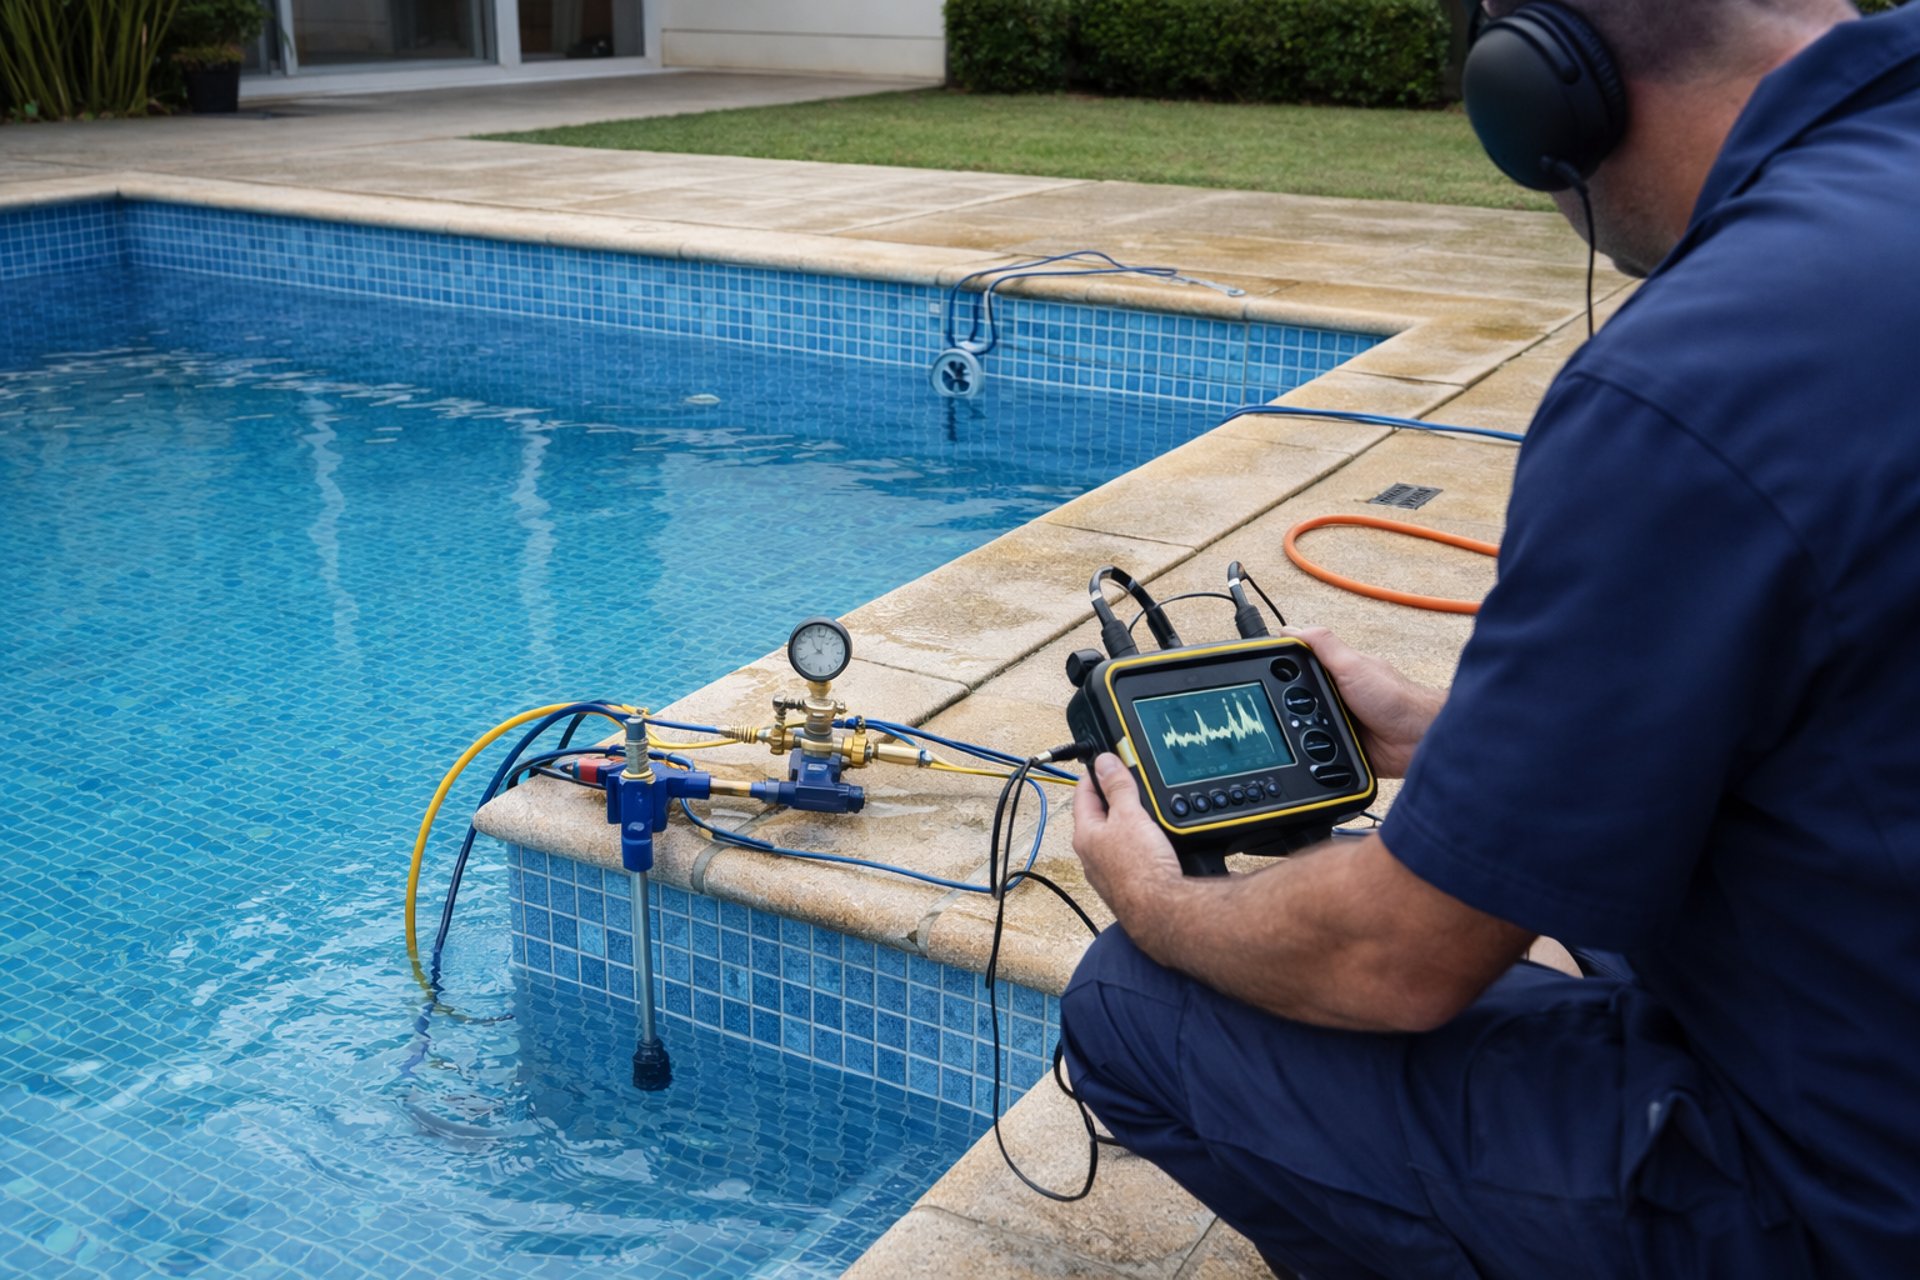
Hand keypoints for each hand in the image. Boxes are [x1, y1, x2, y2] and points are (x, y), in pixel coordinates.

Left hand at [1072, 754, 1183, 923]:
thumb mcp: (1129, 816)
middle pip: (1099, 815)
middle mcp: (1092, 854)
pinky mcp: (1128, 882)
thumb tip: (1105, 763)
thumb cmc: (1141, 870)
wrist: (1162, 911)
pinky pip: (1130, 853)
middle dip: (1112, 797)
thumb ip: (1118, 787)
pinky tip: (1153, 839)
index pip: (1082, 795)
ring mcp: (1109, 870)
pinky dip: (1139, 840)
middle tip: (1126, 780)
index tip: (1102, 762)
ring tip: (1143, 807)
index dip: (1093, 775)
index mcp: (1085, 835)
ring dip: (1127, 819)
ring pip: (1115, 835)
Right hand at [1278, 626, 1444, 777]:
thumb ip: (1325, 646)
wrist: (1418, 739)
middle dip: (1288, 705)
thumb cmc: (1397, 700)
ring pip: (1302, 725)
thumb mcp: (1354, 665)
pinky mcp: (1338, 746)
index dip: (1280, 667)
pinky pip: (1315, 750)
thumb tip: (1292, 629)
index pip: (1298, 665)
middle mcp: (1334, 694)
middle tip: (1291, 709)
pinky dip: (1313, 752)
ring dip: (1301, 730)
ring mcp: (1335, 721)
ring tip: (1308, 731)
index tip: (1263, 672)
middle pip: (1293, 697)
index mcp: (1335, 671)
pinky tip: (1315, 751)